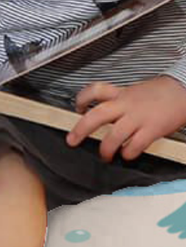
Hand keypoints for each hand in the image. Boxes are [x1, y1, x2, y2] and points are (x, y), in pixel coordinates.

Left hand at [66, 76, 185, 162]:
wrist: (184, 91)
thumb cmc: (161, 93)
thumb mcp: (135, 91)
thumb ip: (120, 101)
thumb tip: (106, 116)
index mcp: (122, 93)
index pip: (95, 91)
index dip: (82, 99)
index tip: (78, 108)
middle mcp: (126, 105)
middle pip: (96, 116)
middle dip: (80, 129)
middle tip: (72, 140)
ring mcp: (138, 118)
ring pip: (113, 136)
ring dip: (106, 149)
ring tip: (105, 155)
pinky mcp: (151, 130)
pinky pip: (134, 146)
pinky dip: (128, 153)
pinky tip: (128, 154)